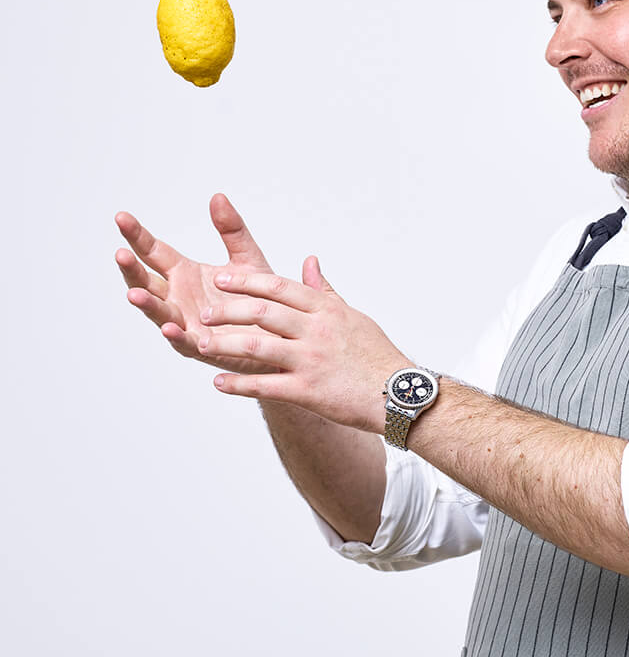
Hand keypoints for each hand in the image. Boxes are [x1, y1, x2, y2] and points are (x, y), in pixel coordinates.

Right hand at [115, 193, 279, 374]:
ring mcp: (186, 322)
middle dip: (131, 269)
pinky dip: (175, 335)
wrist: (282, 331)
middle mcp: (178, 297)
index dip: (138, 236)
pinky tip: (169, 327)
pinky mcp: (202, 346)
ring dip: (146, 304)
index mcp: (185, 273)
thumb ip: (232, 230)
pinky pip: (184, 342)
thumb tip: (218, 196)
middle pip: (146, 281)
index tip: (121, 217)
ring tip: (134, 293)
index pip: (154, 251)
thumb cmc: (260, 297)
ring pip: (159, 312)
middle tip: (120, 253)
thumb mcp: (247, 258)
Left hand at [197, 257, 410, 431]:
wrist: (400, 394)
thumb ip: (325, 291)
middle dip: (228, 310)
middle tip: (205, 312)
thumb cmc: (377, 356)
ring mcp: (311, 360)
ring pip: (257, 346)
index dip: (246, 282)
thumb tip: (310, 262)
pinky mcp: (309, 390)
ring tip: (200, 344)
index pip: (279, 287)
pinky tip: (219, 383)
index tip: (222, 280)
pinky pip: (265, 386)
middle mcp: (317, 331)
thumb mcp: (353, 316)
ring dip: (224, 345)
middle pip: (262, 312)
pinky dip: (239, 384)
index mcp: (326, 310)